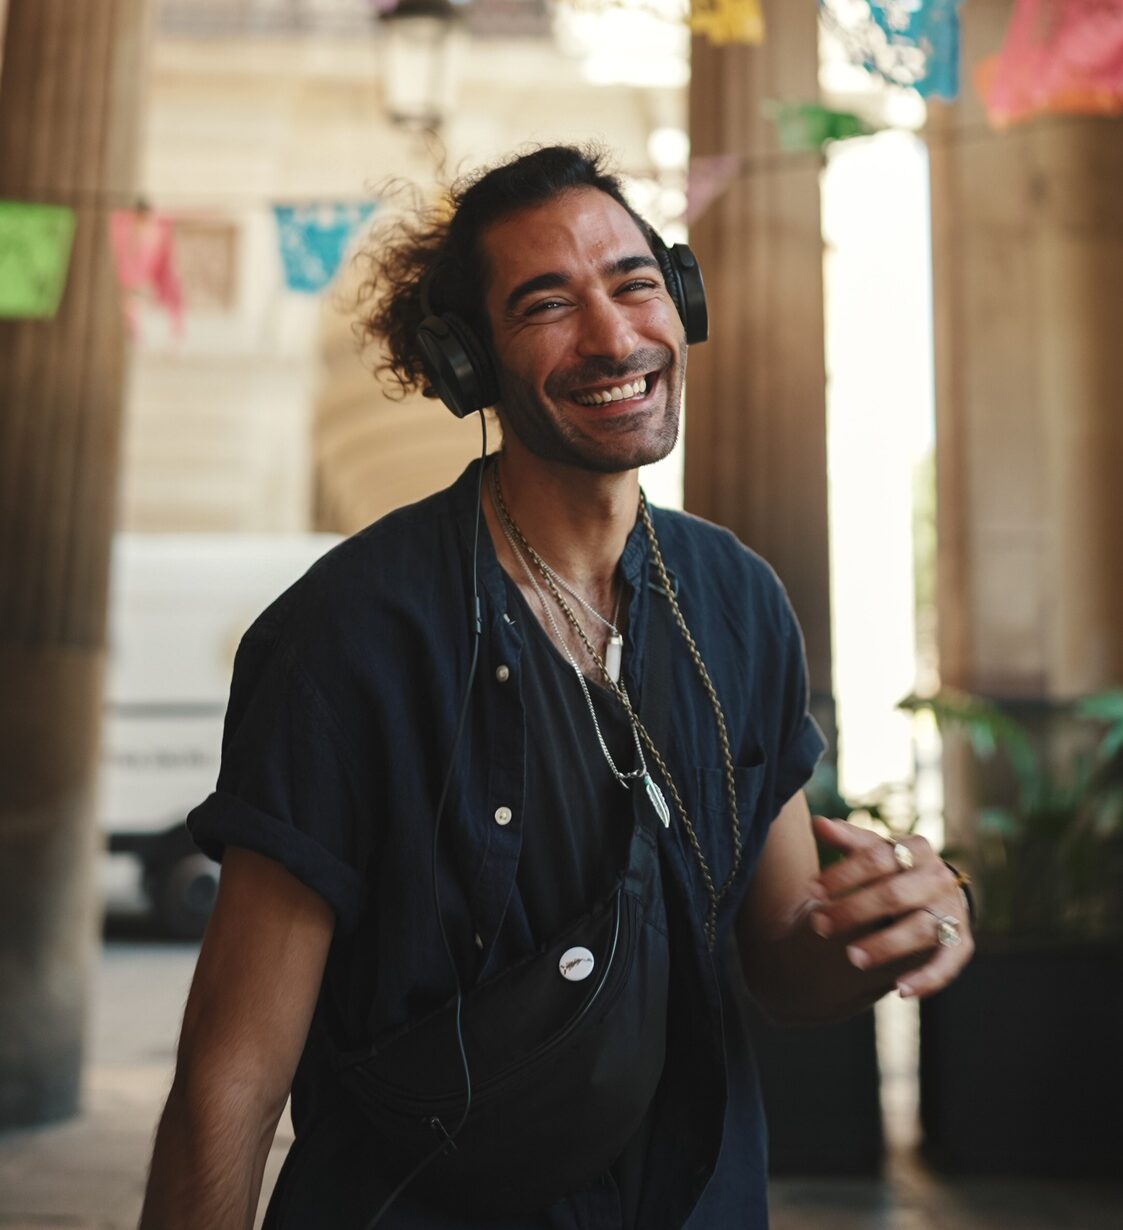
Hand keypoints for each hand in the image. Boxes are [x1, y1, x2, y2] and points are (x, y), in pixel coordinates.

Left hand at [808, 815, 974, 998]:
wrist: (930, 896)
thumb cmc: (891, 870)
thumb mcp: (871, 852)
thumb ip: (846, 840)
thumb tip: (818, 823)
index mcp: (916, 849)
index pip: (878, 857)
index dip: (844, 873)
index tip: (811, 890)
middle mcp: (938, 878)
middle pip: (895, 894)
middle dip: (855, 910)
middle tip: (818, 926)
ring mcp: (952, 911)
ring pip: (919, 929)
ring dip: (886, 945)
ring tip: (851, 958)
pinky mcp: (960, 944)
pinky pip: (947, 964)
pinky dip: (927, 978)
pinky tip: (899, 990)